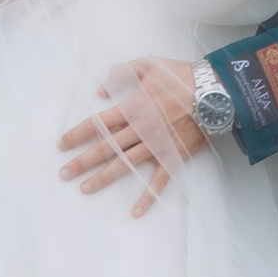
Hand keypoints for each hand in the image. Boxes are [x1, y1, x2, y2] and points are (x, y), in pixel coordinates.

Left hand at [56, 58, 202, 217]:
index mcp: (132, 107)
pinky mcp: (173, 157)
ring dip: (102, 178)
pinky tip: (135, 212)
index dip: (77, 134)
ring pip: (124, 165)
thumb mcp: (149, 64)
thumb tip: (101, 89)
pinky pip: (159, 181)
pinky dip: (148, 197)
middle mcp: (140, 129)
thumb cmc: (181, 76)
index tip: (62, 144)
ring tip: (83, 188)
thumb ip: (122, 73)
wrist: (215, 93)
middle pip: (105, 147)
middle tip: (63, 173)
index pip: (97, 124)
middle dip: (81, 161)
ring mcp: (156, 146)